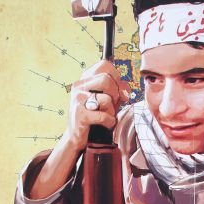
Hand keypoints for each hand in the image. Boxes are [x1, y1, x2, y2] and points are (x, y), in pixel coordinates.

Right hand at [29, 60, 130, 199]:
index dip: (117, 76)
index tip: (118, 91)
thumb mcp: (109, 100)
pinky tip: (105, 124)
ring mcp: (77, 100)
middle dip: (116, 94)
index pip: (105, 65)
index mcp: (85, 79)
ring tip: (106, 117)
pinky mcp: (79, 114)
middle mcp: (79, 86)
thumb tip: (126, 91)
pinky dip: (109, 122)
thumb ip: (119, 90)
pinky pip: (104, 115)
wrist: (79, 138)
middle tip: (112, 106)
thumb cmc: (96, 117)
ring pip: (106, 98)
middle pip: (107, 80)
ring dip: (112, 111)